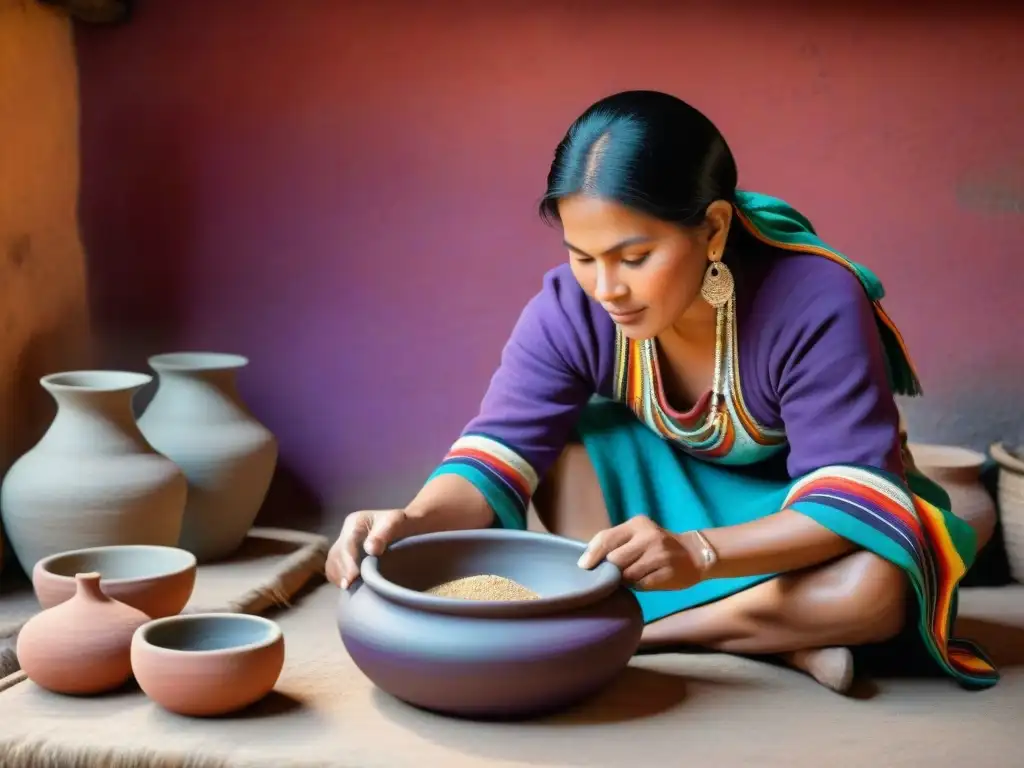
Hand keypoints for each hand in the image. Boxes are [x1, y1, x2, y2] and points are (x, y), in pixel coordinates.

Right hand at [325, 509, 411, 588]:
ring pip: (332, 562)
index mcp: (355, 521)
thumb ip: (383, 533)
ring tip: (350, 587)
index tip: (352, 578)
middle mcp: (345, 533)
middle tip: (349, 587)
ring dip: (339, 576)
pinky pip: (334, 568)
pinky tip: (349, 586)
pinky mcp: (344, 556)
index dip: (348, 562)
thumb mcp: (396, 522)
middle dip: (342, 571)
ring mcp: (343, 544)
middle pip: (336, 554)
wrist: (404, 527)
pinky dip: (339, 577)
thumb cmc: (401, 524)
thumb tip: (370, 549)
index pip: (347, 543)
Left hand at [577, 516, 705, 590]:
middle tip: (612, 574)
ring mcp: (660, 555)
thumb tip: (586, 559)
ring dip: (624, 580)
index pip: (606, 538)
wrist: (693, 555)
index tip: (584, 566)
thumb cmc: (656, 546)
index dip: (592, 554)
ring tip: (631, 576)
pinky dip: (638, 586)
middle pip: (614, 559)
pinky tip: (644, 580)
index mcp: (637, 524)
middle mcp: (649, 536)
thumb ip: (614, 542)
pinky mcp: (668, 573)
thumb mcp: (637, 535)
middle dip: (610, 569)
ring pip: (627, 574)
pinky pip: (641, 585)